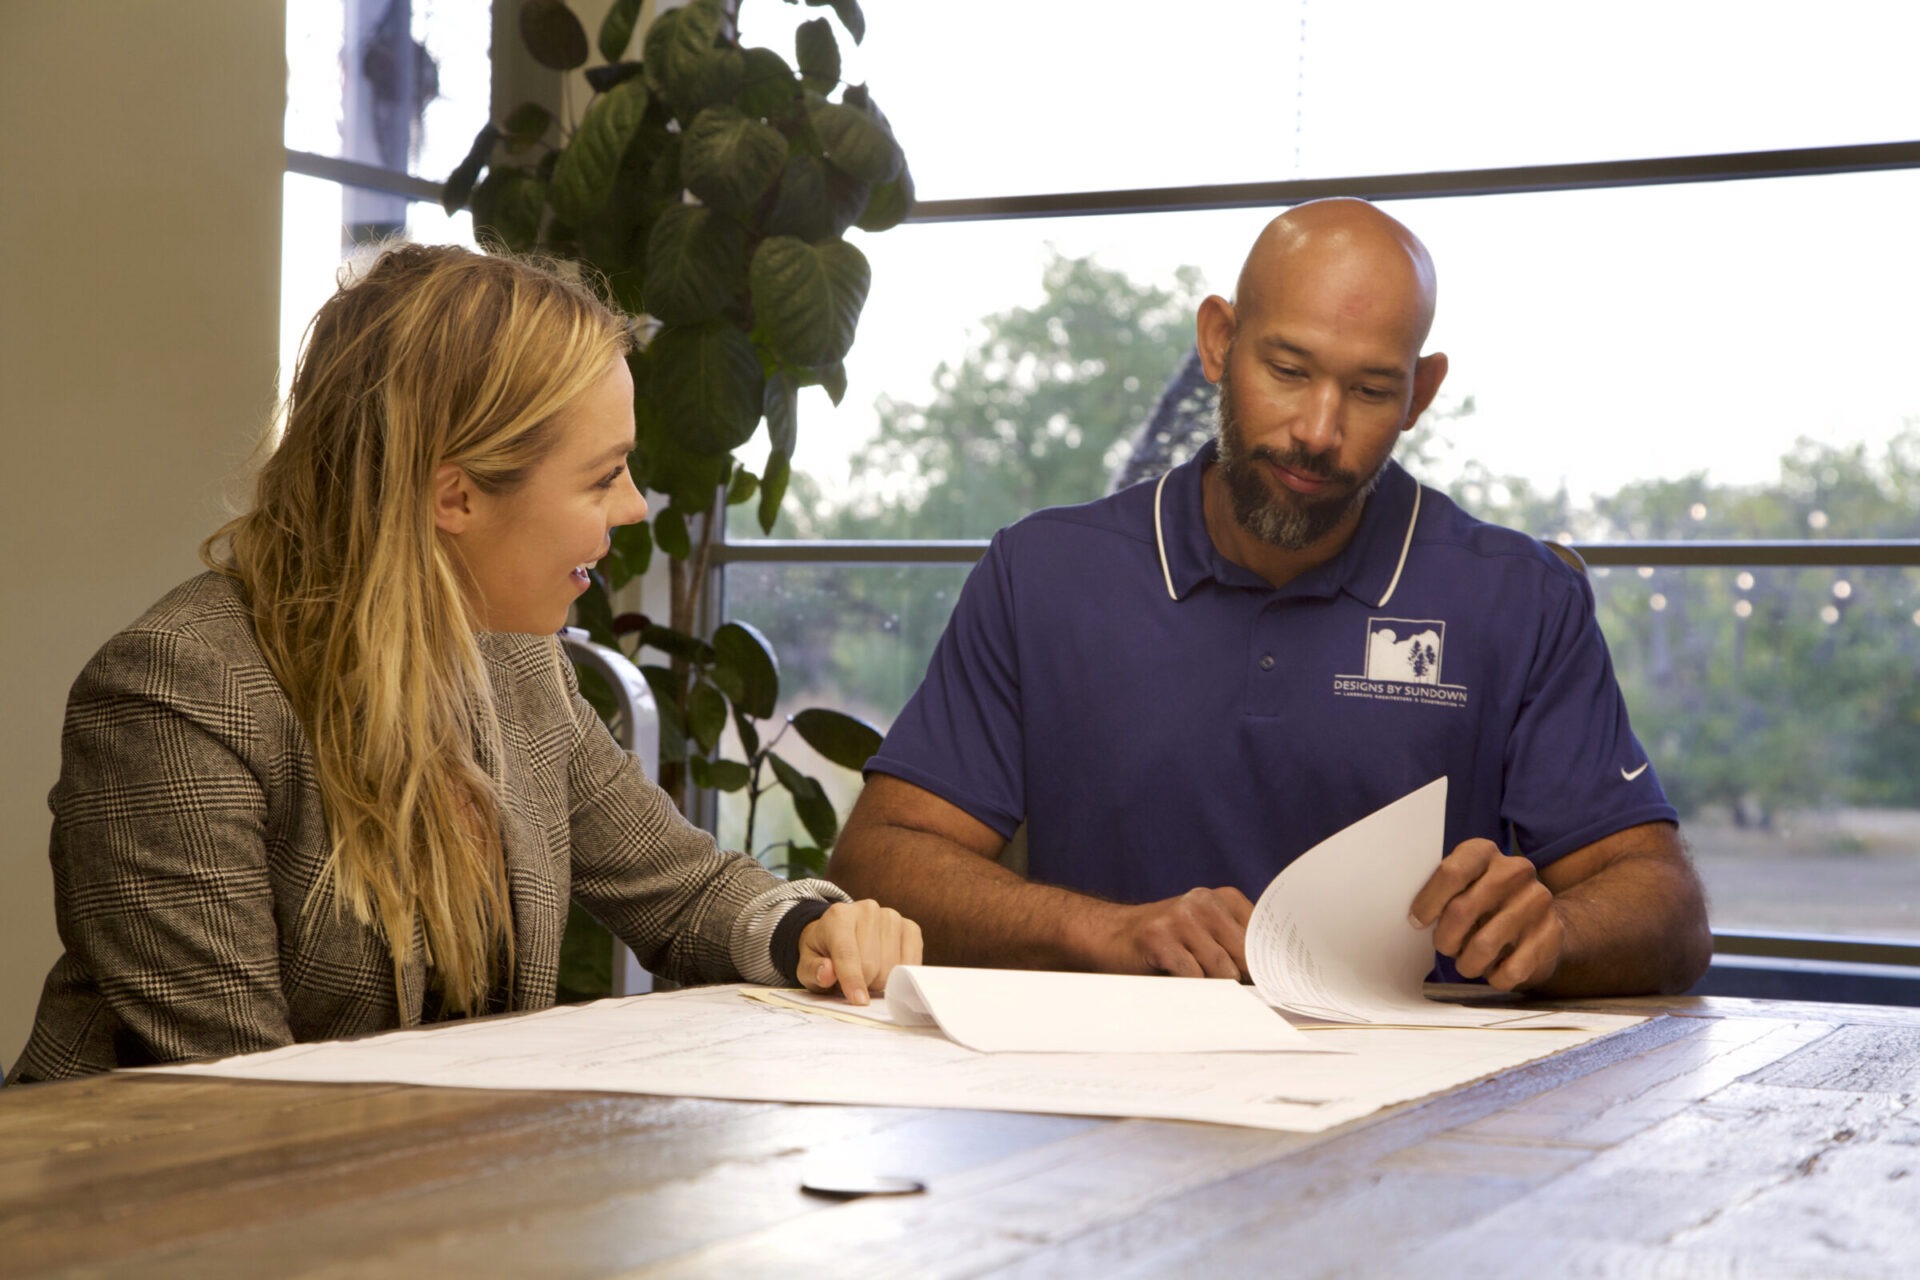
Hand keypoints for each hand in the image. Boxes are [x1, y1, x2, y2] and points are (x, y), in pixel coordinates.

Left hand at [797, 899, 922, 1005]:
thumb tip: (827, 973)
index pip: (847, 953)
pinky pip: (911, 963)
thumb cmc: (824, 953)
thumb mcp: (807, 966)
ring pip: (891, 967)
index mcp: (838, 916)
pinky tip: (886, 969)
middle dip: (863, 983)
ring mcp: (891, 917)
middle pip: (871, 964)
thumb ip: (813, 971)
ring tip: (867, 973)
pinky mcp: (910, 927)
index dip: (852, 980)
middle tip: (852, 982)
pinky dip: (899, 975)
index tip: (859, 1001)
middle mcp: (868, 910)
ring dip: (880, 981)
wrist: (842, 932)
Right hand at [1085, 887, 1254, 978]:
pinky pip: (1193, 976)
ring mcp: (1180, 917)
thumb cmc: (1165, 941)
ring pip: (1222, 969)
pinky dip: (1191, 988)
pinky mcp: (1160, 938)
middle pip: (1245, 955)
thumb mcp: (1205, 932)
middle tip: (1227, 992)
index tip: (1267, 983)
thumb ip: (1235, 946)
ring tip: (1195, 982)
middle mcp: (1203, 901)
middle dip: (1240, 979)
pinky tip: (1177, 980)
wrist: (1110, 935)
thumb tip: (1268, 979)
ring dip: (1212, 986)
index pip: (1261, 934)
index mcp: (1222, 898)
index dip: (1264, 963)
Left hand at [1410, 838, 1563, 990]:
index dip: (1428, 902)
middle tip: (1445, 947)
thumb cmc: (1488, 903)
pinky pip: (1510, 970)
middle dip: (1444, 939)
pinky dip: (1495, 978)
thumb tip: (1414, 918)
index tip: (1416, 921)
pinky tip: (1494, 971)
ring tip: (1467, 962)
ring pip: (1483, 946)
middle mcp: (1515, 871)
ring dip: (1467, 964)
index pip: (1451, 872)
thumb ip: (1442, 892)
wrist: (1546, 920)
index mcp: (1485, 852)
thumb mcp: (1466, 885)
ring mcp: (1537, 901)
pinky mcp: (1551, 934)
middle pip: (1461, 911)